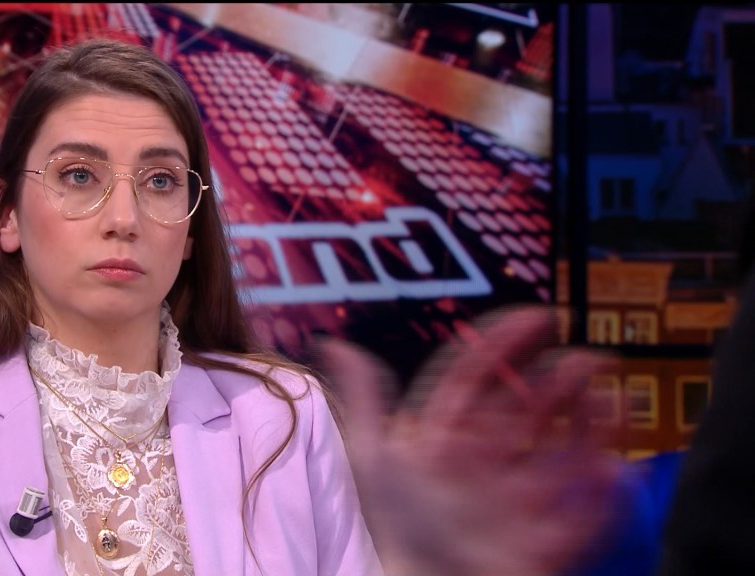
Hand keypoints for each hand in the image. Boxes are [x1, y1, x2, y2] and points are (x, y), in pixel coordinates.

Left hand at [313, 306, 621, 575]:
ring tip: (609, 399)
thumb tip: (336, 345)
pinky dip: (606, 493)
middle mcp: (483, 467)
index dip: (506, 346)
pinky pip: (587, 512)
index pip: (478, 381)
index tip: (538, 319)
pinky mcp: (548, 541)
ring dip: (591, 424)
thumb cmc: (402, 530)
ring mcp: (518, 503)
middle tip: (586, 358)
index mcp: (445, 442)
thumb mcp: (375, 456)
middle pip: (528, 410)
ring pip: (565, 452)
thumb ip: (365, 397)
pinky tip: (614, 466)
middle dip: (559, 381)